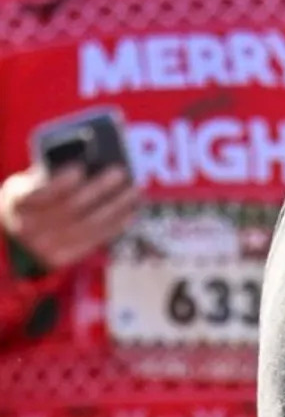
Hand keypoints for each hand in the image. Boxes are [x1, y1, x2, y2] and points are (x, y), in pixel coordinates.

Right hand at [0, 164, 140, 271]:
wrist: (20, 228)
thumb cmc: (36, 193)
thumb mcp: (34, 179)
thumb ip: (56, 171)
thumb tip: (96, 160)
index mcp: (18, 202)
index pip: (39, 194)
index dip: (59, 183)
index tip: (79, 169)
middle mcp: (27, 227)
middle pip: (69, 208)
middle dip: (98, 189)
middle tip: (119, 172)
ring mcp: (44, 246)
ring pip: (87, 225)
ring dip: (115, 207)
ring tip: (134, 189)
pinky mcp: (62, 257)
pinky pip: (94, 240)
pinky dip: (116, 224)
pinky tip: (132, 211)